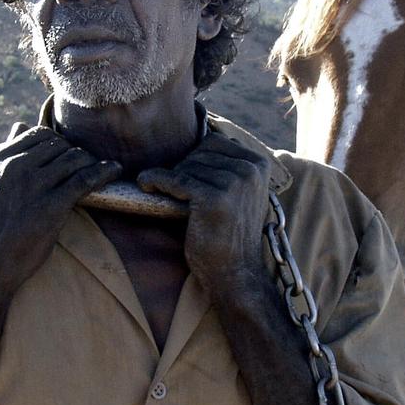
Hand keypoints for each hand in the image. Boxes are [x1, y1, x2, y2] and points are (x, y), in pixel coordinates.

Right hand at [0, 126, 121, 296]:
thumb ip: (1, 156)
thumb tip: (18, 126)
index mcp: (0, 161)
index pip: (39, 135)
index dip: (57, 143)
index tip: (66, 155)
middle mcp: (16, 168)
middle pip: (60, 145)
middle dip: (75, 153)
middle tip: (85, 166)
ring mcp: (34, 186)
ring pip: (75, 158)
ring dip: (90, 162)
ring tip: (99, 170)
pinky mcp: (52, 207)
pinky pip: (85, 180)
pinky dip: (103, 172)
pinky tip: (114, 171)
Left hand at [137, 132, 271, 292]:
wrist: (234, 272)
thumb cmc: (229, 231)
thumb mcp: (238, 192)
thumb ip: (227, 165)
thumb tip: (199, 133)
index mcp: (258, 164)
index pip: (214, 142)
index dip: (196, 158)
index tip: (187, 177)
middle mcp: (250, 170)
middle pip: (200, 152)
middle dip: (184, 169)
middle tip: (179, 193)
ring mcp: (234, 183)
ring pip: (186, 166)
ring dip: (171, 179)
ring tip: (169, 196)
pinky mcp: (214, 198)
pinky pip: (174, 179)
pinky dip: (155, 180)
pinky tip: (146, 185)